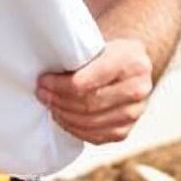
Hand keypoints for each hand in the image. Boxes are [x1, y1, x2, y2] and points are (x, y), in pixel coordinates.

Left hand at [36, 36, 154, 148]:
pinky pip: (95, 136)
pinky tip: (63, 117)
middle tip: (42, 94)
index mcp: (132, 62)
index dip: (60, 85)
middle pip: (88, 104)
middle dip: (59, 100)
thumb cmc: (108, 52)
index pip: (87, 82)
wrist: (131, 65)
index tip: (43, 81)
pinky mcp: (126, 130)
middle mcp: (138, 89)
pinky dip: (74, 128)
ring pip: (90, 122)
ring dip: (64, 115)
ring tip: (50, 105)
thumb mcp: (98, 43)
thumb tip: (46, 71)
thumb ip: (78, 56)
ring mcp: (134, 113)